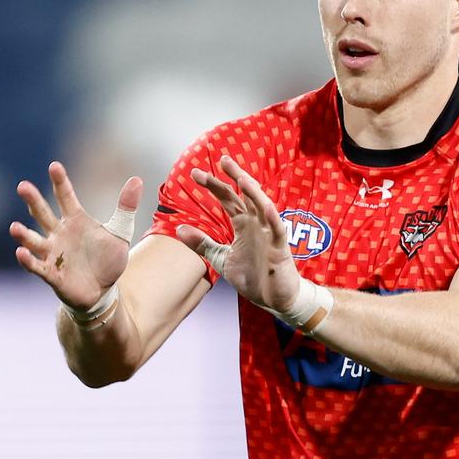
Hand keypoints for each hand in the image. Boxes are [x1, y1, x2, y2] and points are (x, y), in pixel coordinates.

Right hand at [10, 161, 142, 311]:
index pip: (65, 197)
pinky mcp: (51, 274)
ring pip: (34, 241)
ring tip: (14, 227)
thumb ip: (125, 207)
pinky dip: (27, 260)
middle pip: (42, 214)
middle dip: (33, 200)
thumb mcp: (120, 232)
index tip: (54, 166)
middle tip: (23, 186)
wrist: (103, 291)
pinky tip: (20, 253)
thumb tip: (137, 180)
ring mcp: (53, 253)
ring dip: (23, 235)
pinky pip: (36, 266)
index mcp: (75, 220)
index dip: (60, 182)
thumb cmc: (107, 259)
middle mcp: (59, 233)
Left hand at [176, 156, 299, 312]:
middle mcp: (256, 223)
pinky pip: (277, 228)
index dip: (213, 185)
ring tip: (240, 177)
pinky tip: (263, 204)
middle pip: (244, 195)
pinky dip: (271, 216)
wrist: (274, 298)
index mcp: (243, 224)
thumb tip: (178, 229)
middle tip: (221, 159)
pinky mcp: (280, 247)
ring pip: (262, 206)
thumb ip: (202, 243)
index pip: (227, 199)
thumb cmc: (253, 276)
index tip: (195, 174)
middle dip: (233, 177)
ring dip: (253, 191)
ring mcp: (269, 233)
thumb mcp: (221, 258)